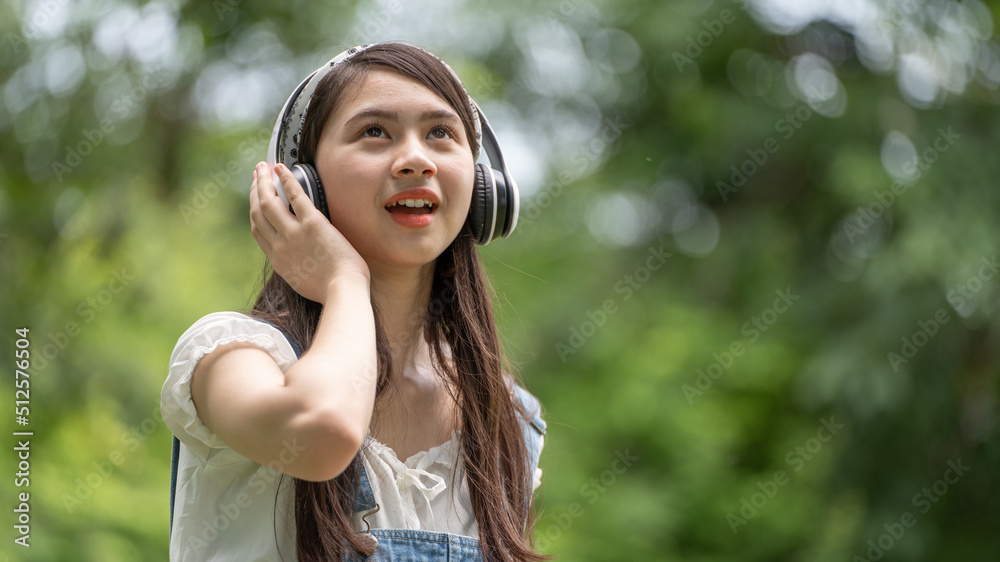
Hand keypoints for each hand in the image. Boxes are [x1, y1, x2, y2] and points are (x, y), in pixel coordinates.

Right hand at [249, 162, 370, 301]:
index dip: (254, 212)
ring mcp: (294, 234)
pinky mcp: (312, 224)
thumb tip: (299, 259)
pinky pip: (295, 196)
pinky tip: (282, 168)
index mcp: (278, 260)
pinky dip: (286, 180)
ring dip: (264, 182)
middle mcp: (280, 245)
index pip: (258, 231)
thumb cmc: (331, 291)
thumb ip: (295, 267)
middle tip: (257, 176)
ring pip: (269, 202)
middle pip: (258, 212)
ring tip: (263, 168)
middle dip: (255, 191)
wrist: (343, 292)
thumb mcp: (302, 282)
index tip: (255, 200)